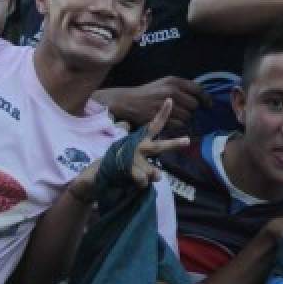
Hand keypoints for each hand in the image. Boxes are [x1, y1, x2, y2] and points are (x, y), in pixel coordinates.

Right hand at [66, 98, 188, 200]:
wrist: (95, 176)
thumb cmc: (117, 163)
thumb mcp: (132, 158)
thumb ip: (147, 163)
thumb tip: (158, 175)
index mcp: (140, 141)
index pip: (154, 126)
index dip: (163, 113)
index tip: (170, 100)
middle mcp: (138, 147)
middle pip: (159, 146)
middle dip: (174, 144)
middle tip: (187, 140)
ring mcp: (132, 157)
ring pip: (153, 171)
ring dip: (150, 176)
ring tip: (142, 178)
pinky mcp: (126, 168)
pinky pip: (144, 180)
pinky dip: (142, 184)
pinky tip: (134, 182)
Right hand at [103, 76, 211, 131]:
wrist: (128, 101)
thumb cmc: (149, 92)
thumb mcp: (165, 83)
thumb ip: (182, 88)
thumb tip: (202, 97)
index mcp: (173, 81)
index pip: (198, 89)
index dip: (206, 98)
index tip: (209, 105)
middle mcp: (171, 91)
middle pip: (194, 105)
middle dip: (192, 110)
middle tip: (185, 111)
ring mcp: (166, 105)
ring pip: (187, 116)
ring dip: (185, 118)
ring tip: (176, 116)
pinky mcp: (160, 117)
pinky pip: (179, 124)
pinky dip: (177, 125)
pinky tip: (171, 121)